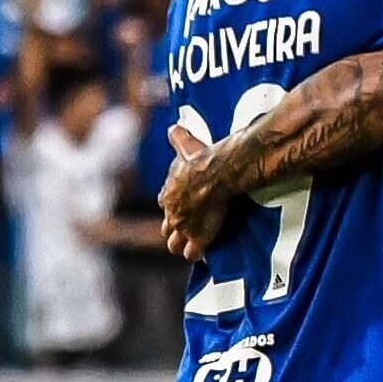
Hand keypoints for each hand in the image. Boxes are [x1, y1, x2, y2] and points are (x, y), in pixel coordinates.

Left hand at [159, 121, 231, 259]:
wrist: (217, 173)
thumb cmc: (201, 159)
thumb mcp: (186, 144)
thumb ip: (178, 138)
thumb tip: (173, 127)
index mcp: (168, 194)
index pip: (165, 205)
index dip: (173, 208)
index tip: (182, 207)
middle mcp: (171, 214)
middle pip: (167, 229)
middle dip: (174, 230)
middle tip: (186, 230)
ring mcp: (183, 228)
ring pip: (174, 245)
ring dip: (182, 245)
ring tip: (191, 245)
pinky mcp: (198, 239)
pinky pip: (193, 254)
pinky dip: (197, 254)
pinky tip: (204, 253)